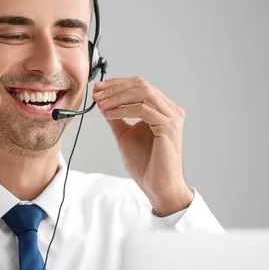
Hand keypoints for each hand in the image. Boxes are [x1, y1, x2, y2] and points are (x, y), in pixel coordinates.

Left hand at [93, 76, 193, 216]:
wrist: (157, 185)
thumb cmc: (146, 163)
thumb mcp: (125, 134)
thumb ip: (117, 118)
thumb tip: (103, 103)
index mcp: (162, 109)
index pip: (139, 85)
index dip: (116, 84)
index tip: (97, 88)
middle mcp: (170, 110)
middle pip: (141, 85)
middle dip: (114, 87)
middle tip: (96, 94)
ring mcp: (171, 117)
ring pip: (142, 93)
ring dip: (117, 96)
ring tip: (100, 104)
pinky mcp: (168, 127)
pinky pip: (142, 110)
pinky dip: (122, 109)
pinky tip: (108, 114)